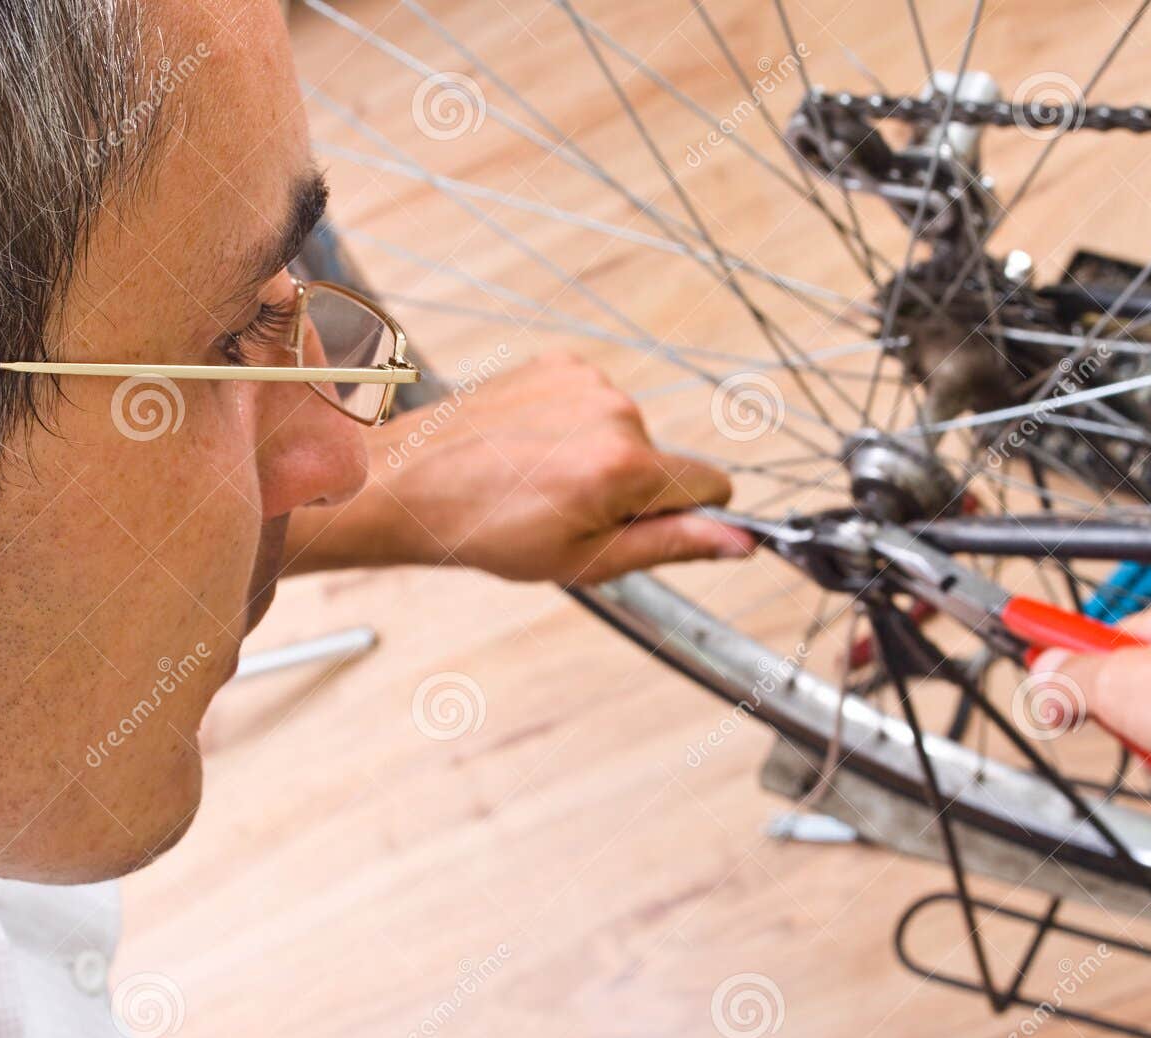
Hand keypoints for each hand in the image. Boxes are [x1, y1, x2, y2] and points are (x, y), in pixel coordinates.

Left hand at [286, 352, 754, 583]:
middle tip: (568, 513)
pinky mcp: (558, 363)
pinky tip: (532, 450)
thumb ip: (673, 545)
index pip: (713, 485)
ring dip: (601, 459)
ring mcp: (583, 379)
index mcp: (624, 466)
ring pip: (630, 432)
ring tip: (541, 482)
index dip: (689, 516)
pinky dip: (574, 428)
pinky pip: (596, 404)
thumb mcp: (589, 560)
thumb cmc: (487, 530)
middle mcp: (613, 410)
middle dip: (633, 491)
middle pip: (666, 460)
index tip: (642, 528)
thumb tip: (740, 541)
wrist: (411, 483)